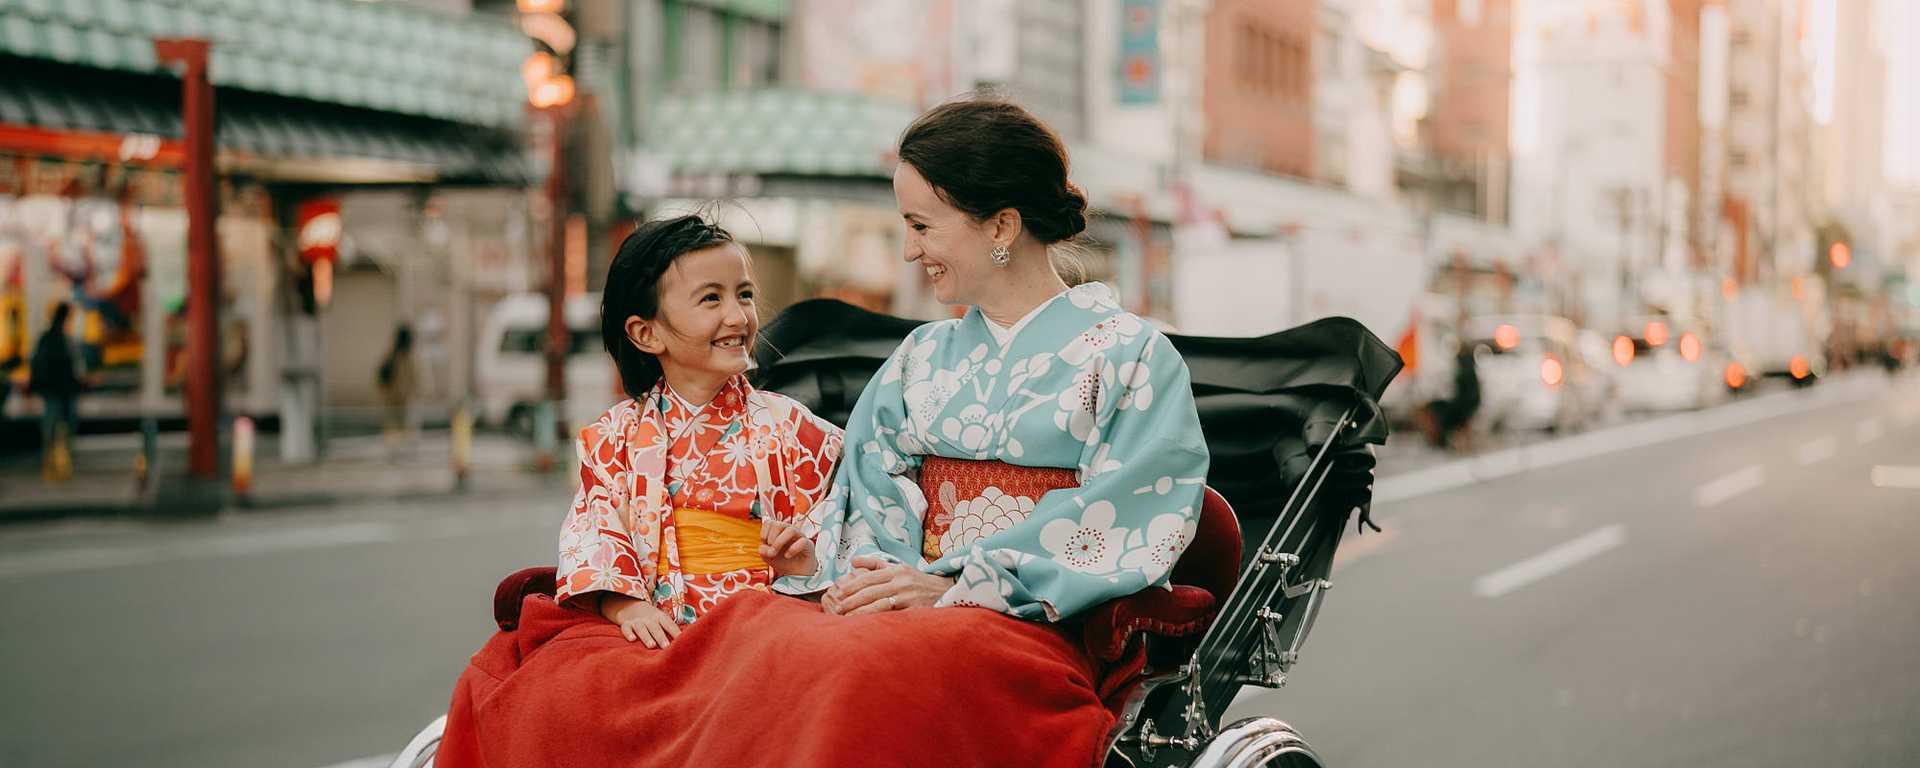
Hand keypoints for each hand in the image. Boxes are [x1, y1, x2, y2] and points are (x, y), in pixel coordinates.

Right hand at [601, 594, 679, 648]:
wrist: (632, 607)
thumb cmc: (653, 619)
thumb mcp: (662, 620)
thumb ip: (672, 630)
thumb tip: (688, 642)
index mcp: (660, 618)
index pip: (669, 625)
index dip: (675, 632)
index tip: (682, 641)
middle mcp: (649, 619)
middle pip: (655, 628)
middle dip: (661, 637)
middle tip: (666, 647)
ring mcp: (637, 622)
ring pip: (641, 628)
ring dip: (646, 637)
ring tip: (651, 645)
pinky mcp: (626, 625)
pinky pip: (626, 629)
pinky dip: (628, 633)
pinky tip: (632, 639)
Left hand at [758, 518, 815, 577]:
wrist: (797, 573)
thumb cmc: (783, 561)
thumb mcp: (769, 557)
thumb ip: (763, 551)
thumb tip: (763, 547)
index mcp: (780, 531)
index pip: (771, 522)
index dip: (765, 530)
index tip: (764, 541)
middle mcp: (790, 531)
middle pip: (779, 524)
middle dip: (771, 537)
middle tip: (770, 551)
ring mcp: (800, 537)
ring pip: (791, 530)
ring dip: (779, 541)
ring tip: (775, 553)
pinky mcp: (808, 545)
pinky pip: (802, 542)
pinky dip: (793, 549)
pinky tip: (787, 556)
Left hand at [821, 555, 954, 615]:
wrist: (948, 592)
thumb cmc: (919, 582)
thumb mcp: (900, 568)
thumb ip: (876, 564)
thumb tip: (853, 561)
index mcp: (897, 571)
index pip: (869, 577)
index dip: (852, 586)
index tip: (839, 593)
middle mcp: (902, 582)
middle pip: (871, 591)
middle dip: (852, 601)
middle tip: (838, 608)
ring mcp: (909, 597)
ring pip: (879, 605)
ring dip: (861, 612)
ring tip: (847, 618)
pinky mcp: (916, 611)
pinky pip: (893, 616)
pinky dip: (878, 620)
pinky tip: (867, 625)